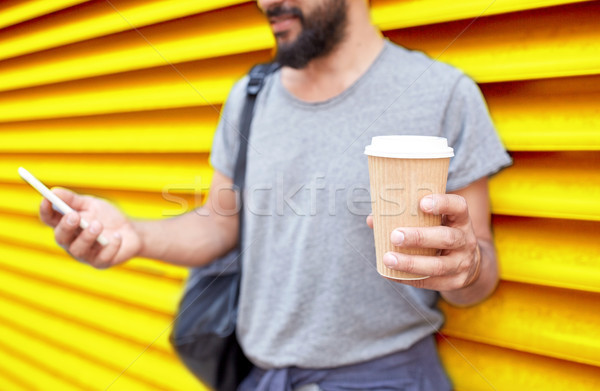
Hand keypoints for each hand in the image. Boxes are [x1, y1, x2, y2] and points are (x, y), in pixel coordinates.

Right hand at [40, 188, 141, 268]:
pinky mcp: (101, 262)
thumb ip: (73, 200)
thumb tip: (54, 191)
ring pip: (78, 250)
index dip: (45, 210)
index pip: (49, 219)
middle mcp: (71, 242)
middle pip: (61, 238)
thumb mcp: (91, 204)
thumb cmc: (106, 217)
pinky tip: (117, 236)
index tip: (47, 199)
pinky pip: (102, 258)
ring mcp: (86, 254)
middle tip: (74, 215)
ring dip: (86, 237)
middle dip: (66, 226)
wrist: (130, 231)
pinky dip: (110, 247)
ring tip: (97, 224)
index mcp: (66, 225)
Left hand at [366, 194, 480, 290]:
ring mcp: (462, 263)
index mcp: (460, 220)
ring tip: (388, 258)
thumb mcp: (435, 222)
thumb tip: (373, 219)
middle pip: (446, 238)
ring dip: (411, 263)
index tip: (422, 203)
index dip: (442, 203)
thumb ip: (408, 217)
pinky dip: (407, 278)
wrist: (469, 263)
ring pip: (438, 265)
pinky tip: (390, 273)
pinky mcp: (454, 282)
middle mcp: (465, 241)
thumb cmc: (441, 234)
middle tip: (395, 236)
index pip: (458, 207)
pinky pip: (430, 282)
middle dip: (419, 237)